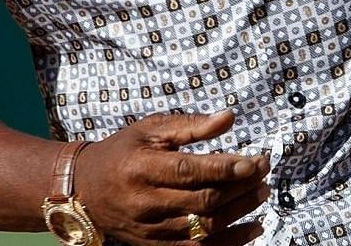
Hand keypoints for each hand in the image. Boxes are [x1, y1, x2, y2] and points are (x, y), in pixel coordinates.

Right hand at [74, 109, 271, 244]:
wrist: (86, 189)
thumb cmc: (123, 151)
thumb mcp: (150, 129)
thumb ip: (190, 125)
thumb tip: (229, 118)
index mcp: (142, 167)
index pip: (189, 171)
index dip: (224, 168)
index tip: (254, 161)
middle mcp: (145, 201)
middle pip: (202, 200)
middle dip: (239, 188)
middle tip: (264, 172)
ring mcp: (150, 229)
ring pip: (204, 227)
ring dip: (240, 212)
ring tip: (262, 194)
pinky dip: (230, 242)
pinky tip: (253, 228)